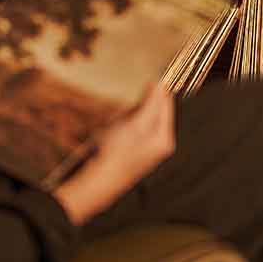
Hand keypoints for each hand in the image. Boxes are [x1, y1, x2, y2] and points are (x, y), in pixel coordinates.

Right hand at [52, 83, 175, 225]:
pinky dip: (120, 128)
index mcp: (164, 138)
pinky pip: (129, 131)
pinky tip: (111, 136)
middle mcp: (158, 146)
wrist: (96, 184)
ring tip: (115, 130)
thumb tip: (160, 84)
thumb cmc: (116, 154)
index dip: (157, 89)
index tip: (148, 78)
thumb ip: (151, 103)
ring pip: (139, 120)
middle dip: (137, 108)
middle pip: (153, 112)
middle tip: (125, 116)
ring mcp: (145, 150)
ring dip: (126, 118)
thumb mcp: (136, 123)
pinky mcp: (132, 153)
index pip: (166, 104)